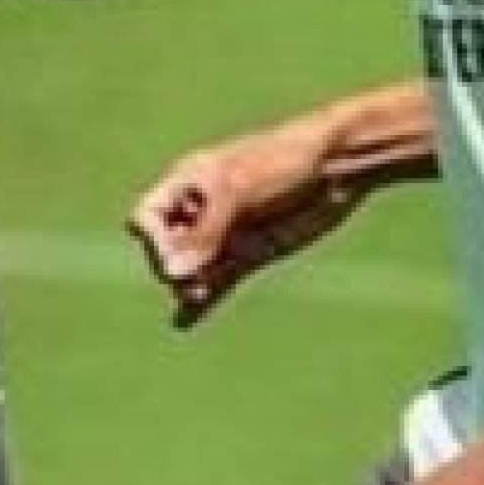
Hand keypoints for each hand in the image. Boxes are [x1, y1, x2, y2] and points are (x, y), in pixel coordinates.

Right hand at [126, 118, 359, 327]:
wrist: (336, 166)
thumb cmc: (282, 162)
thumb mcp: (238, 191)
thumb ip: (204, 233)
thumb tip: (173, 274)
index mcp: (188, 182)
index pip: (147, 218)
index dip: (152, 240)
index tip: (176, 253)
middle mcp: (201, 211)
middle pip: (166, 250)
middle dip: (174, 268)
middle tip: (194, 283)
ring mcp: (226, 235)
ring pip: (191, 270)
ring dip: (187, 288)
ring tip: (198, 297)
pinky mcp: (250, 254)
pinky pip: (218, 283)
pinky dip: (202, 303)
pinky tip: (183, 322)